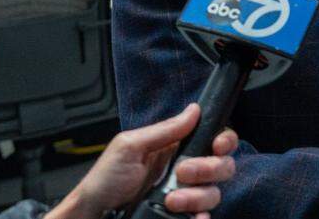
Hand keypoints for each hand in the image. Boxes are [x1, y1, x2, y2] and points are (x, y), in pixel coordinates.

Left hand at [46, 103, 238, 218]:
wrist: (94, 214)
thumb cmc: (104, 180)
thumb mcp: (130, 146)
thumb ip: (164, 129)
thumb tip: (193, 110)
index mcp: (177, 148)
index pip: (215, 139)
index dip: (224, 141)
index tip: (218, 145)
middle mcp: (186, 172)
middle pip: (222, 165)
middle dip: (208, 168)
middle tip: (181, 173)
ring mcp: (186, 196)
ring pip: (214, 193)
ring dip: (196, 196)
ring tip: (170, 201)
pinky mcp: (182, 216)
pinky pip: (204, 216)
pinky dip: (201, 217)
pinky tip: (188, 216)